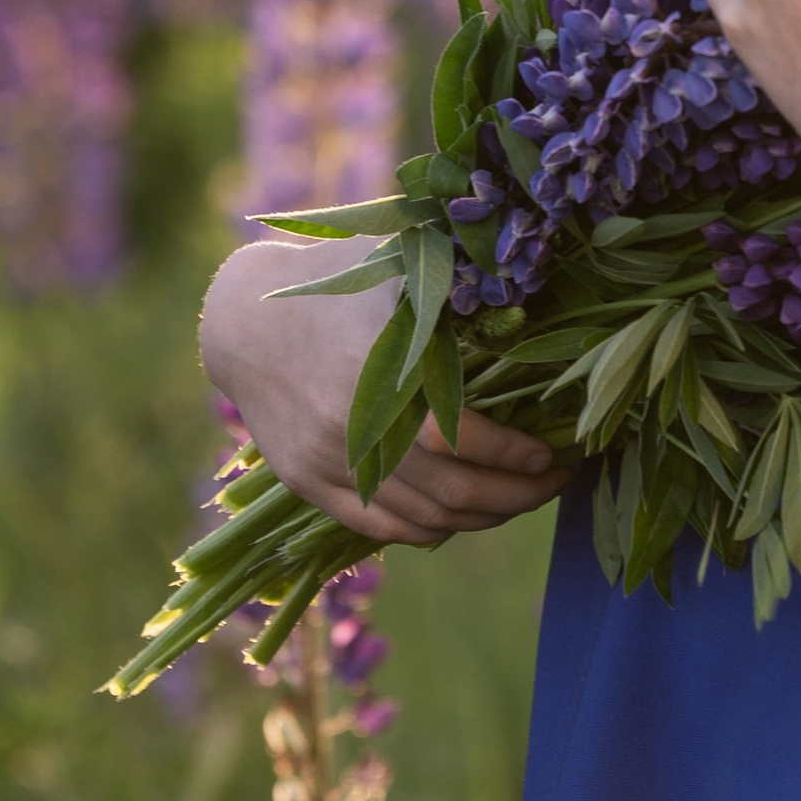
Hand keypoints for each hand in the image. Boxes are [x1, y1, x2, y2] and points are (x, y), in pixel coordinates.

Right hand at [198, 236, 567, 550]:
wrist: (244, 320)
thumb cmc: (334, 284)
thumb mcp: (396, 269)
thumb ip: (456, 288)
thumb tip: (534, 306)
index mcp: (379, 373)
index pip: (461, 439)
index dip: (513, 455)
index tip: (551, 452)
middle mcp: (353, 428)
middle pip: (451, 492)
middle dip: (517, 496)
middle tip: (555, 481)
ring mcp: (327, 464)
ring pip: (422, 519)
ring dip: (481, 518)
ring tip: (519, 498)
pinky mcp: (308, 484)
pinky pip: (380, 529)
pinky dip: (429, 531)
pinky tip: (462, 517)